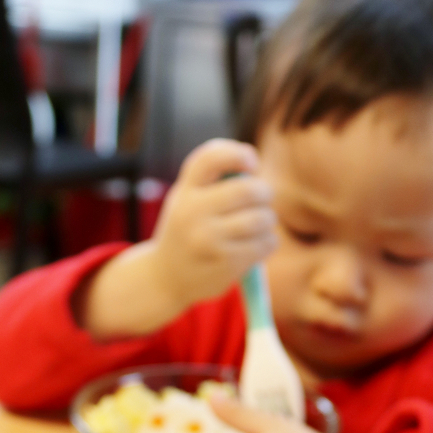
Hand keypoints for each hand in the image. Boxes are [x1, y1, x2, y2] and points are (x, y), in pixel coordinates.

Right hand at [149, 139, 277, 310]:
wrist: (164, 278)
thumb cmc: (186, 231)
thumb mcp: (186, 200)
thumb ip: (213, 181)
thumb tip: (254, 170)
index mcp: (184, 192)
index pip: (211, 157)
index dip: (239, 154)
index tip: (252, 164)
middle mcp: (193, 213)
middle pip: (249, 190)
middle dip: (264, 192)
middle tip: (262, 199)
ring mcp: (209, 239)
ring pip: (263, 218)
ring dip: (268, 219)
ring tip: (258, 225)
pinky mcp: (226, 263)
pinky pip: (266, 242)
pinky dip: (268, 241)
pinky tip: (256, 245)